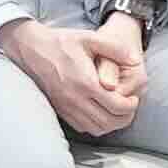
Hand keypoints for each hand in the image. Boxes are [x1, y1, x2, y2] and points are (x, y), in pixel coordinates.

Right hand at [0, 16, 139, 136]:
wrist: (32, 49)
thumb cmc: (61, 43)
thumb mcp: (90, 38)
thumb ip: (115, 48)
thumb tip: (135, 59)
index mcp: (86, 83)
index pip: (117, 106)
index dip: (131, 106)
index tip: (134, 98)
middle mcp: (76, 99)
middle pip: (109, 122)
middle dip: (125, 117)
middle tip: (130, 107)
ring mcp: (67, 107)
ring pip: (97, 129)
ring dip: (111, 124)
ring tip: (117, 112)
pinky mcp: (60, 110)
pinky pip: (83, 127)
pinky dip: (96, 125)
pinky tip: (100, 113)